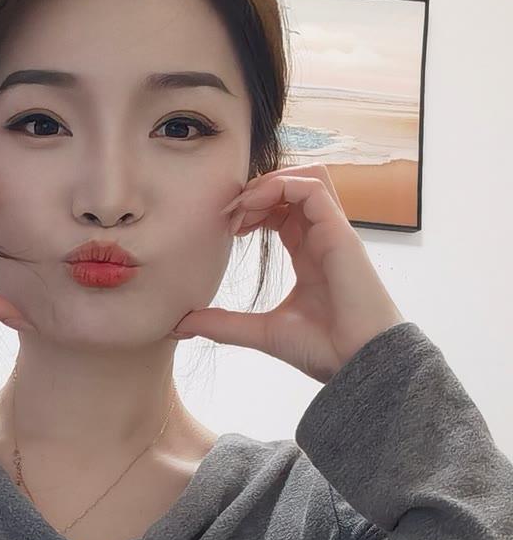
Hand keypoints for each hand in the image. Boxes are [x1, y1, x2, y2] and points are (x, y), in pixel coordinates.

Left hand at [171, 163, 405, 382]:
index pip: (282, 210)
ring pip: (307, 176)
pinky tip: (254, 208)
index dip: (251, 209)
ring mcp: (334, 231)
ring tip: (242, 207)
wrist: (357, 363)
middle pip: (293, 186)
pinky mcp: (341, 232)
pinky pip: (314, 186)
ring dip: (270, 182)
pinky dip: (281, 186)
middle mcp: (323, 236)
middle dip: (256, 191)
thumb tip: (183, 323)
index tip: (225, 229)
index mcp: (309, 253)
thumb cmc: (324, 349)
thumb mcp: (261, 332)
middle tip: (227, 215)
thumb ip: (224, 324)